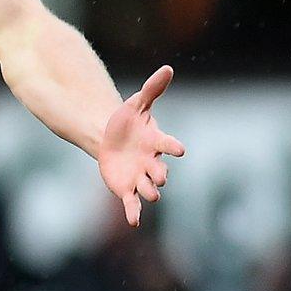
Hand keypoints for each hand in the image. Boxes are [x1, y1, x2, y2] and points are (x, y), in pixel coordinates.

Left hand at [98, 65, 186, 226]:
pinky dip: (134, 212)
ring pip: (148, 187)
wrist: (110, 138)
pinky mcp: (126, 188)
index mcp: (156, 143)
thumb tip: (168, 68)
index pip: (168, 145)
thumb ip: (152, 89)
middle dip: (161, 174)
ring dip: (150, 192)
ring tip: (152, 195)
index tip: (180, 149)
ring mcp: (140, 177)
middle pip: (160, 170)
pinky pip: (132, 203)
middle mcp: (152, 163)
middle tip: (160, 177)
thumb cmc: (127, 121)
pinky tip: (134, 222)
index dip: (173, 146)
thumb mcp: (137, 104)